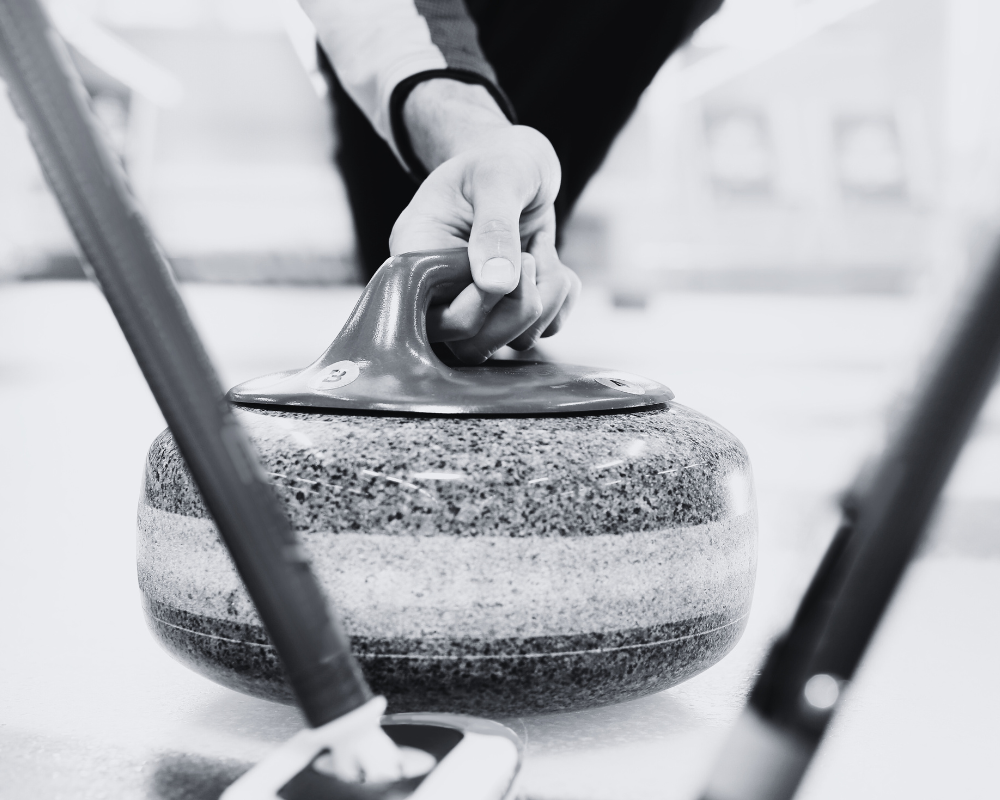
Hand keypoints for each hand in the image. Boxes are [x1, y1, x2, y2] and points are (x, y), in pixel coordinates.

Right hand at [389, 81, 579, 363]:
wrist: (521, 162)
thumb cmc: (500, 160)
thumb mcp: (498, 178)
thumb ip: (495, 227)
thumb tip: (497, 284)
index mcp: (416, 255)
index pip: (431, 314)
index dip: (477, 301)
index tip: (514, 258)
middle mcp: (438, 290)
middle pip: (468, 344)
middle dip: (517, 307)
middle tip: (531, 257)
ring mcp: (475, 306)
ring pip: (510, 343)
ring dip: (544, 299)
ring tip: (540, 250)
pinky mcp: (510, 310)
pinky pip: (542, 332)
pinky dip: (560, 299)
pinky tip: (552, 261)